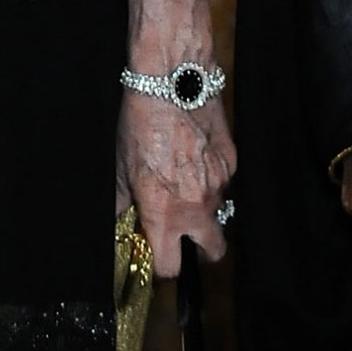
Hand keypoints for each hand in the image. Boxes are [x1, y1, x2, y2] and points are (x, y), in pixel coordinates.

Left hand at [116, 89, 234, 275]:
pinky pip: (224, 182)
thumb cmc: (140, 122)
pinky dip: (212, 177)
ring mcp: (219, 186)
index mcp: (164, 214)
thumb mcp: (120, 165)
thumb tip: (120, 220)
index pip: (170, 267)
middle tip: (183, 232)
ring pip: (219, 213)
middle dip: (200, 248)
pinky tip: (195, 154)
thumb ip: (122, 202)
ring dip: (204, 208)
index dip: (162, 264)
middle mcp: (196, 208)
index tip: (155, 254)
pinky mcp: (232, 163)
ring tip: (185, 181)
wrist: (172, 83)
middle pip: (213, 253)